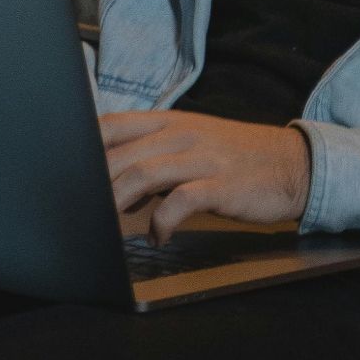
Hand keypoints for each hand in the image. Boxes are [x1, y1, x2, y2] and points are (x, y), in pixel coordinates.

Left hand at [100, 110, 310, 243]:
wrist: (293, 164)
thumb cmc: (238, 158)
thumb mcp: (193, 145)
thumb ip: (154, 158)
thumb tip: (115, 186)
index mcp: (171, 123)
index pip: (113, 125)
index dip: (82, 147)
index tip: (66, 174)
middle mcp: (182, 135)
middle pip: (120, 154)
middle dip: (93, 184)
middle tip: (80, 211)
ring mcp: (202, 159)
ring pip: (142, 174)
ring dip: (117, 202)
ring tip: (108, 226)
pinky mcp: (220, 185)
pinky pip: (180, 202)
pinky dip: (162, 223)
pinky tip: (159, 237)